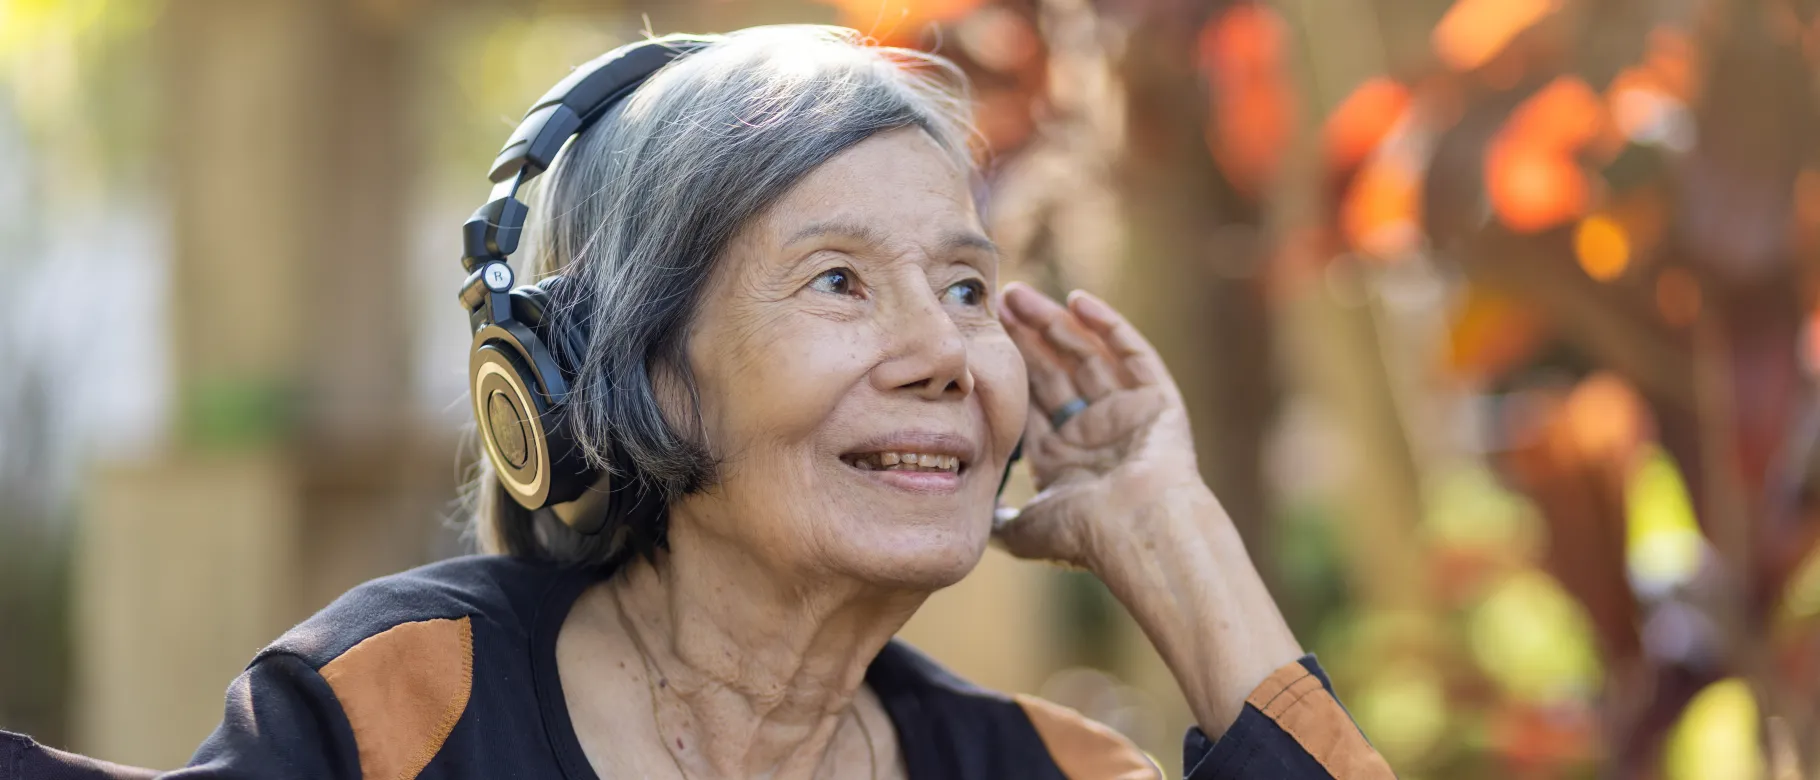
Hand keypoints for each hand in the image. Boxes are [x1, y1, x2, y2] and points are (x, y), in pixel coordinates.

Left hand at [993, 282, 1206, 569]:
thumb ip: (997, 519)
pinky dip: (1108, 326)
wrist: (1139, 533)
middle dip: (1026, 336)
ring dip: (1055, 323)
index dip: (1008, 366)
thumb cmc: (1083, 534)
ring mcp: (1127, 414)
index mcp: (1064, 458)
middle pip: (1055, 370)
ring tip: (1021, 295)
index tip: (981, 335)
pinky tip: (1078, 301)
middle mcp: (1094, 432)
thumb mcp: (1024, 529)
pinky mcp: (1158, 401)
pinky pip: (1132, 354)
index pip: (1031, 399)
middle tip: (998, 301)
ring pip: (1087, 355)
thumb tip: (971, 518)